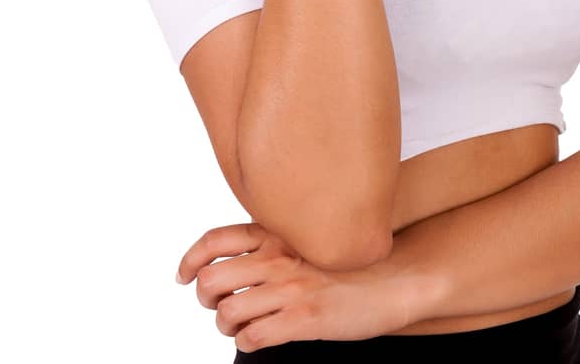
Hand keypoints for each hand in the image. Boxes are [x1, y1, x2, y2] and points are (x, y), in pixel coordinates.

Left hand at [174, 221, 417, 352]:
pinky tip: (262, 338)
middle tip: (220, 307)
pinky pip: (253, 337)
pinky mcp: (303, 319)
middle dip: (206, 299)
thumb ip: (274, 243)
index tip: (184, 277)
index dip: (190, 261)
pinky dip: (248, 342)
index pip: (214, 241)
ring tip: (243, 326)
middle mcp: (279, 259)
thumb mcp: (308, 240)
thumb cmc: (350, 265)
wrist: (395, 280)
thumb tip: (237, 260)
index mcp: (277, 236)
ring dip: (227, 325)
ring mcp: (291, 289)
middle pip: (211, 280)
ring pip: (227, 312)